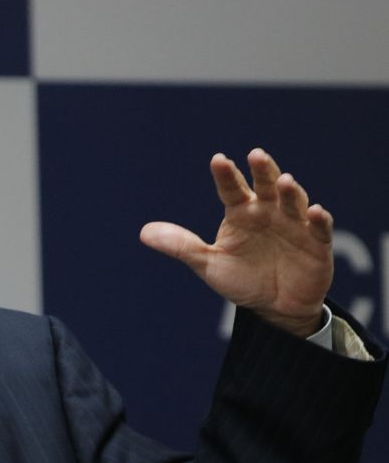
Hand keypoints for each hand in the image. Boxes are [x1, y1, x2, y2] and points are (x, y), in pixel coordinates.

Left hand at [139, 148, 332, 337]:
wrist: (273, 308)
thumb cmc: (242, 279)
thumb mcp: (208, 264)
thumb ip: (181, 246)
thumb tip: (144, 232)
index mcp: (241, 213)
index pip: (231, 189)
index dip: (225, 176)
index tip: (218, 161)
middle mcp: (268, 212)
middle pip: (266, 186)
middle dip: (262, 171)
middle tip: (256, 155)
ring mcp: (294, 225)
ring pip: (293, 202)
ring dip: (290, 191)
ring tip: (283, 181)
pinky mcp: (317, 243)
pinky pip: (319, 228)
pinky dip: (319, 219)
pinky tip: (314, 211)